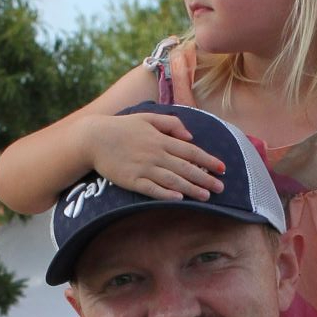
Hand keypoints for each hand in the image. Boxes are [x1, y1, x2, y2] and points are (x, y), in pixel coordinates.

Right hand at [87, 111, 224, 200]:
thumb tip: (190, 136)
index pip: (190, 151)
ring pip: (172, 180)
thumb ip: (171, 123)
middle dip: (205, 179)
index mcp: (161, 139)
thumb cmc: (122, 127)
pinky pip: (152, 189)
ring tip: (206, 197)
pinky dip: (166, 194)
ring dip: (191, 189)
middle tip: (221, 189)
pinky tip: (179, 199)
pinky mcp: (131, 180)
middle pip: (185, 168)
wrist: (94, 138)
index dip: (208, 160)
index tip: (222, 169)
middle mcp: (155, 154)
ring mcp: (143, 168)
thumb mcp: (147, 117)